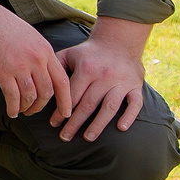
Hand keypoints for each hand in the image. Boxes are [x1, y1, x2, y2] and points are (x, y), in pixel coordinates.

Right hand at [0, 2, 70, 120]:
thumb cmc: (5, 27)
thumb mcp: (31, 37)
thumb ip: (40, 55)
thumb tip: (45, 75)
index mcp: (45, 51)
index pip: (62, 81)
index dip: (66, 100)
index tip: (65, 112)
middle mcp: (36, 59)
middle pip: (46, 92)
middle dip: (41, 106)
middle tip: (34, 111)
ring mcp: (20, 65)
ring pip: (30, 96)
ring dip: (27, 108)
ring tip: (22, 111)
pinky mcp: (3, 71)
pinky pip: (12, 96)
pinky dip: (13, 107)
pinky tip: (11, 111)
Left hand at [51, 19, 150, 142]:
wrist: (119, 41)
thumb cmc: (89, 52)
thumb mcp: (70, 54)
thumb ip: (56, 68)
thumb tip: (43, 87)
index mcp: (87, 69)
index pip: (72, 95)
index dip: (62, 111)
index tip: (54, 124)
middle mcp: (105, 76)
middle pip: (88, 104)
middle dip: (75, 123)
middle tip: (65, 137)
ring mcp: (121, 82)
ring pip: (110, 107)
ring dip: (99, 124)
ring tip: (88, 138)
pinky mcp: (136, 85)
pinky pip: (135, 103)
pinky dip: (129, 116)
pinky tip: (121, 128)